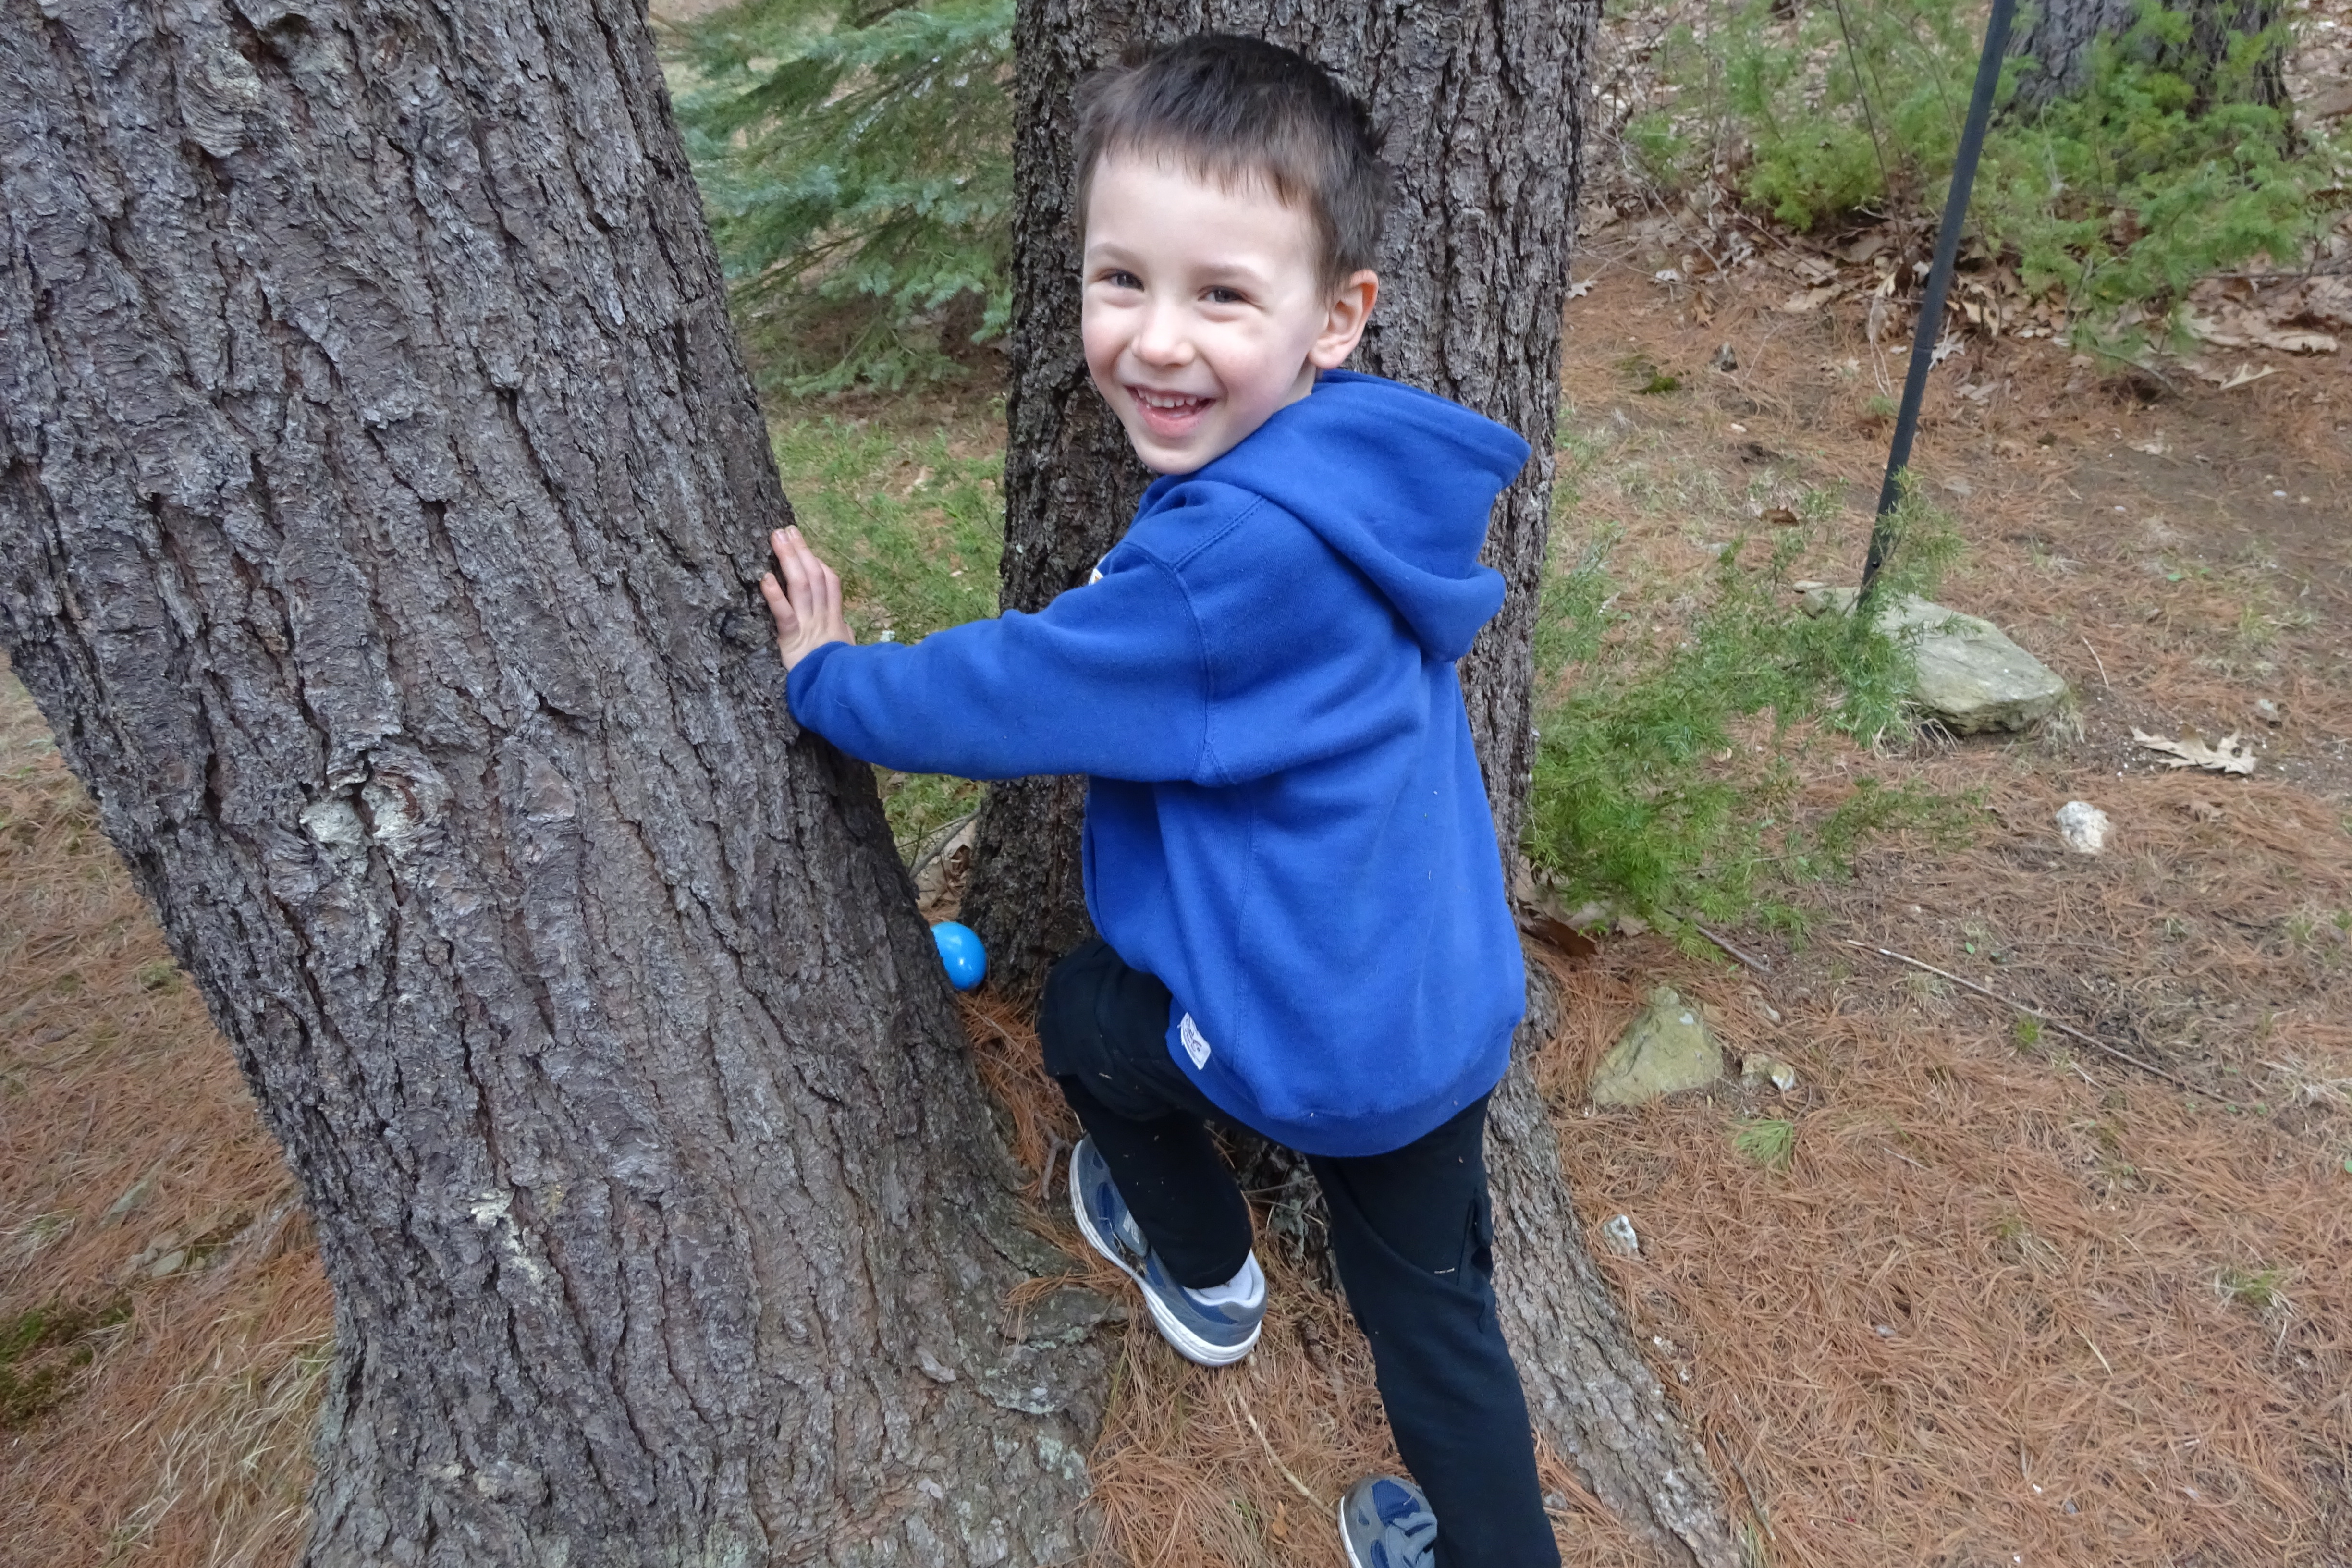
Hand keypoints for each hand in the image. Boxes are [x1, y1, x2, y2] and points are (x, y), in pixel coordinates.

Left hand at [761, 526, 853, 670]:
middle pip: (814, 575)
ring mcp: (809, 626)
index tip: (806, 549)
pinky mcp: (793, 640)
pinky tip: (765, 577)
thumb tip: (844, 626)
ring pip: (801, 585)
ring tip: (776, 538)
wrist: (838, 692)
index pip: (830, 583)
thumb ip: (842, 634)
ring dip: (789, 559)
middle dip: (801, 550)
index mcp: (835, 619)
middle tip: (786, 529)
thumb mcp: (846, 650)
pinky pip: (784, 614)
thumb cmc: (841, 675)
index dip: (818, 563)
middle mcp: (823, 617)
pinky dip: (775, 595)